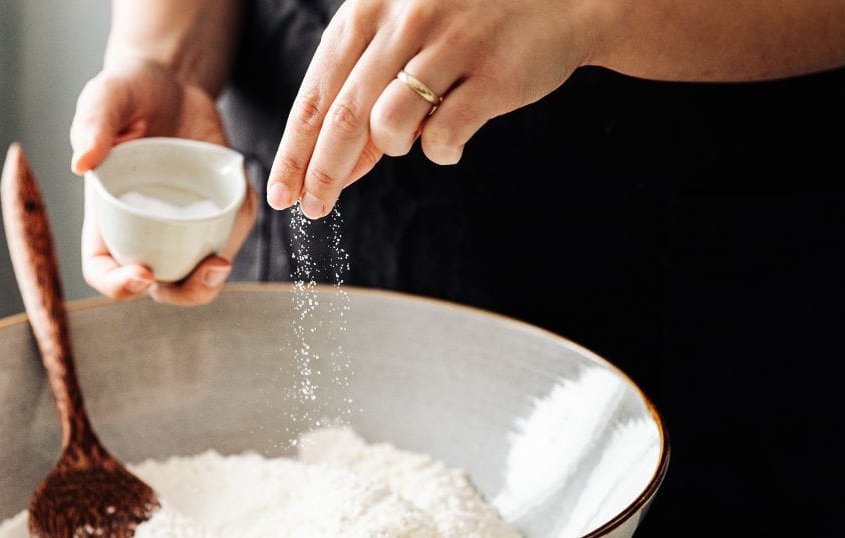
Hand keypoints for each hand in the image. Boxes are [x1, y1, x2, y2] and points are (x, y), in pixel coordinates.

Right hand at [69, 58, 257, 304]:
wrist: (172, 83)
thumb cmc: (128, 92)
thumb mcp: (106, 97)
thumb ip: (93, 124)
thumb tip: (81, 163)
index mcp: (107, 216)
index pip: (103, 269)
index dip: (118, 285)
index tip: (143, 274)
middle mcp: (143, 230)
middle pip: (159, 287)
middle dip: (184, 292)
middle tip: (206, 270)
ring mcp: (181, 226)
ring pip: (198, 272)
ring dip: (213, 278)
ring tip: (222, 259)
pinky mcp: (214, 213)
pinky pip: (229, 234)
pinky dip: (239, 230)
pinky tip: (243, 203)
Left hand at [265, 0, 595, 218]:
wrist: (562, 1)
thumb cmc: (472, 24)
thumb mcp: (408, 39)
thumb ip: (368, 93)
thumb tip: (334, 169)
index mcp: (371, 7)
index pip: (317, 91)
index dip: (294, 149)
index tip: (281, 192)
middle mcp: (405, 19)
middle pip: (344, 117)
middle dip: (322, 172)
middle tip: (312, 209)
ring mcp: (451, 44)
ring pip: (390, 126)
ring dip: (395, 149)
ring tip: (415, 138)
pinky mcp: (492, 74)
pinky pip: (444, 136)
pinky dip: (441, 151)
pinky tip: (453, 140)